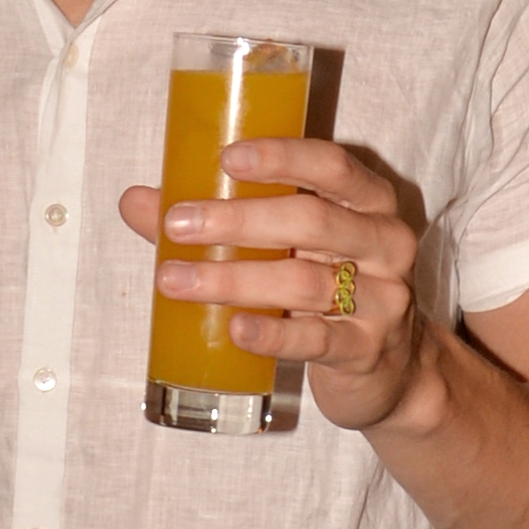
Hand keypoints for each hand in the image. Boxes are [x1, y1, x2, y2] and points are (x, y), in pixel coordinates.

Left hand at [118, 138, 432, 432]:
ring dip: (234, 279)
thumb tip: (136, 201)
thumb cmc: (328, 290)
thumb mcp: (287, 248)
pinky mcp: (367, 351)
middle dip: (238, 220)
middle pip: (313, 221)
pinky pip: (316, 340)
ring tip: (176, 279)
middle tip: (178, 223)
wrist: (391, 371)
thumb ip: (218, 222)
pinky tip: (236, 329)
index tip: (226, 158)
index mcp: (368, 203)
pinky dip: (273, 335)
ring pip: (305, 284)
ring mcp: (382, 301)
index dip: (282, 157)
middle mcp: (384, 245)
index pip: (332, 166)